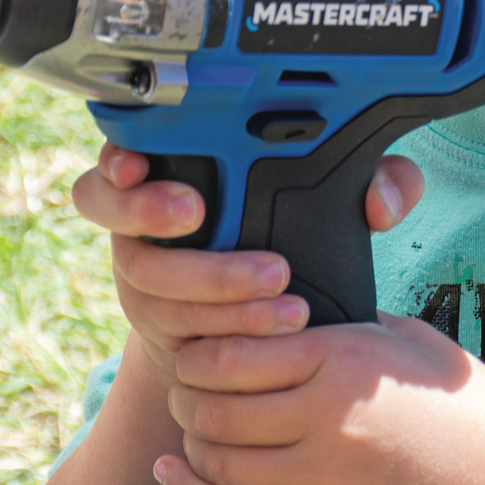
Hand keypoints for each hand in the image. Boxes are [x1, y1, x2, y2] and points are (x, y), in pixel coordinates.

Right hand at [70, 143, 424, 384]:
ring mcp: (145, 280)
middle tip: (196, 213)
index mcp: (171, 172)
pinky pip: (178, 333)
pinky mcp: (162, 332)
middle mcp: (142, 225)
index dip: (117, 155)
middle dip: (144, 209)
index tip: (139, 162)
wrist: (268, 317)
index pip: (120, 152)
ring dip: (211, 284)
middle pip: (104, 207)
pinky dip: (226, 331)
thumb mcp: (341, 198)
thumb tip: (381, 203)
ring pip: (151, 281)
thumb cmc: (297, 236)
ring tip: (278, 291)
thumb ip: (377, 181)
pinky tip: (271, 328)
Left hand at [153, 313, 484, 484]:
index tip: (198, 343)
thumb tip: (291, 312)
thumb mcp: (409, 342)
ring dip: (191, 440)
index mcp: (345, 361)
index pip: (235, 351)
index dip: (202, 348)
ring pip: (215, 461)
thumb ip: (345, 324)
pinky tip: (175, 472)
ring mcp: (320, 482)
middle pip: (214, 408)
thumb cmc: (471, 414)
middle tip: (188, 382)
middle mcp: (325, 421)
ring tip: (192, 423)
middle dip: (188, 393)